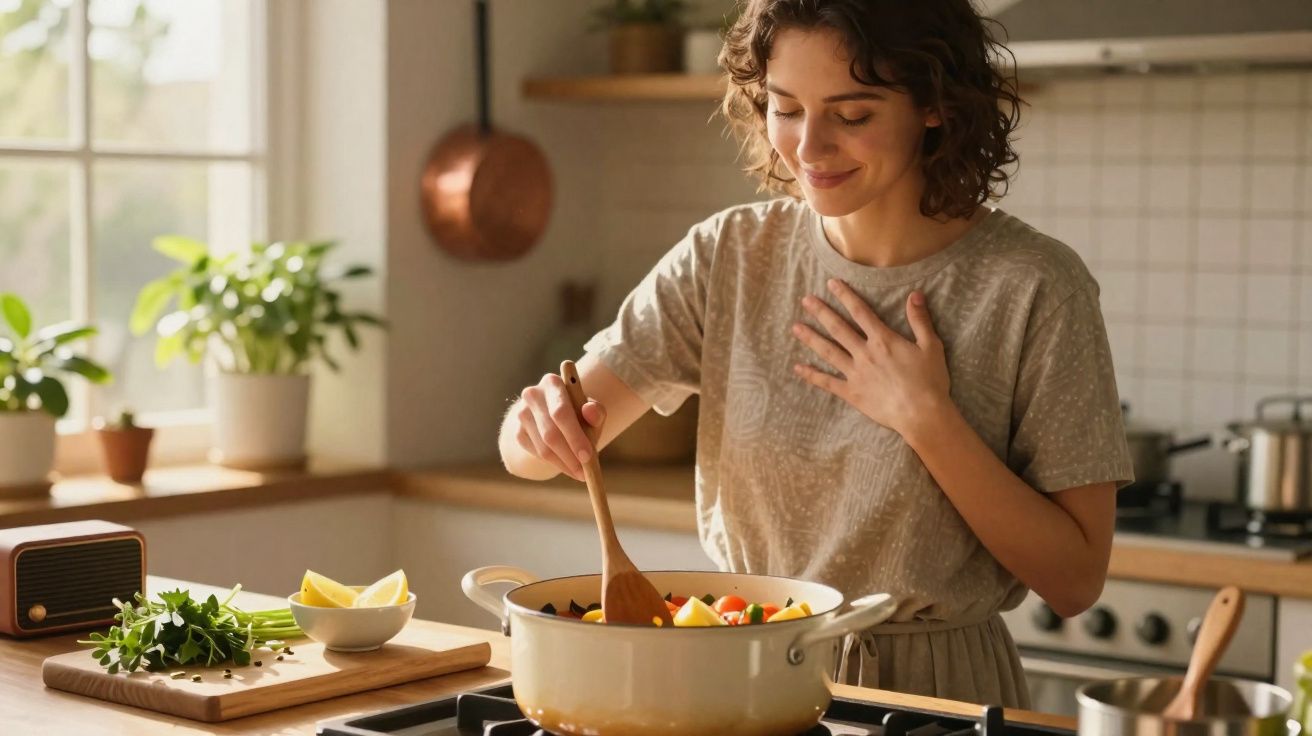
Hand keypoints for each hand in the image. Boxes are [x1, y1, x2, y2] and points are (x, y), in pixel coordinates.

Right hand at [514, 373, 606, 480]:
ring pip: (543, 448)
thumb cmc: (579, 412)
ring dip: (564, 464)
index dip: (574, 436)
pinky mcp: (518, 432)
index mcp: (552, 383)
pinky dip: (555, 463)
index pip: (560, 412)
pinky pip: (537, 454)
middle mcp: (533, 395)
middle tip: (585, 473)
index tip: (588, 457)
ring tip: (580, 472)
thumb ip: (596, 411)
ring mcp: (521, 414)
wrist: (555, 415)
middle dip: (570, 456)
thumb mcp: (591, 409)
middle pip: (550, 433)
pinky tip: (567, 464)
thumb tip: (591, 412)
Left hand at [791, 278, 950, 438]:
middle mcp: (864, 353)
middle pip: (838, 328)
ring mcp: (855, 374)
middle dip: (821, 312)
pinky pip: (827, 382)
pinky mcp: (851, 393)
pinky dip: (812, 375)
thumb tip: (915, 294)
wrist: (921, 414)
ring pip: (828, 351)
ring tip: (795, 327)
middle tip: (805, 300)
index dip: (845, 296)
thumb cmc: (930, 381)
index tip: (831, 284)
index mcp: (882, 340)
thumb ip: (920, 320)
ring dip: (811, 338)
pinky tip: (797, 367)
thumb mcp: (931, 346)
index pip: (860, 312)